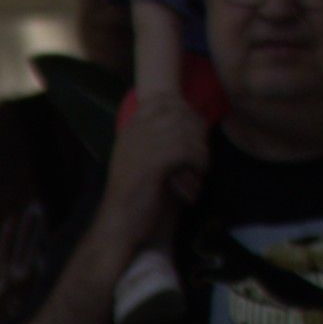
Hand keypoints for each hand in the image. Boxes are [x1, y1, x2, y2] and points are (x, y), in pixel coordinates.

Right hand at [102, 77, 210, 252]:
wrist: (121, 223)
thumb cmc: (138, 193)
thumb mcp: (147, 157)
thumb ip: (163, 135)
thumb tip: (197, 118)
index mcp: (131, 127)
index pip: (166, 100)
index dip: (188, 115)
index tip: (193, 139)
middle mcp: (134, 131)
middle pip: (182, 113)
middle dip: (199, 133)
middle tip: (199, 157)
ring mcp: (142, 145)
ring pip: (188, 132)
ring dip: (201, 151)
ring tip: (199, 169)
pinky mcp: (153, 162)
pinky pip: (188, 150)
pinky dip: (198, 163)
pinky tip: (196, 177)